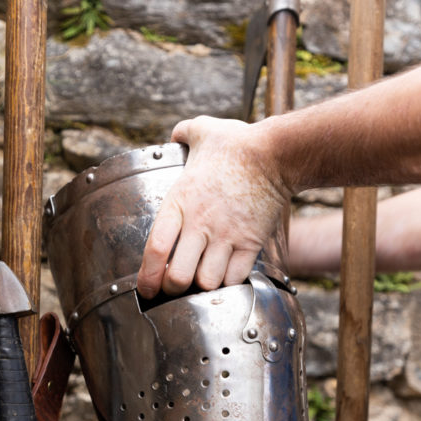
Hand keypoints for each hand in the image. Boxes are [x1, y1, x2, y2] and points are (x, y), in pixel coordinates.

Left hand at [137, 115, 291, 297]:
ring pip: (207, 283)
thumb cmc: (238, 143)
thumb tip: (176, 135)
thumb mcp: (201, 130)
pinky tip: (225, 275)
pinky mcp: (250, 243)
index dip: (147, 276)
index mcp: (180, 202)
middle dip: (173, 289)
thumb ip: (182, 134)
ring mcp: (226, 236)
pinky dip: (229, 283)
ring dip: (203, 287)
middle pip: (178, 278)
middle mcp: (200, 224)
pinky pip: (235, 278)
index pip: (155, 249)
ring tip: (202, 281)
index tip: (145, 288)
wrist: (275, 154)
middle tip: (175, 287)